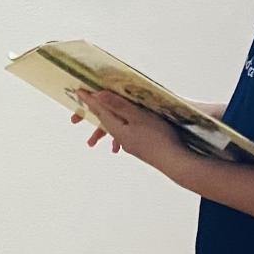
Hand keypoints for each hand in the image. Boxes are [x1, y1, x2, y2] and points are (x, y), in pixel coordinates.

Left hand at [73, 89, 189, 170]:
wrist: (174, 161)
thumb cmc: (158, 136)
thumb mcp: (138, 116)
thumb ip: (118, 105)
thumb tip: (98, 96)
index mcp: (118, 128)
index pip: (100, 110)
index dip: (90, 100)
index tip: (78, 91)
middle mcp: (122, 137)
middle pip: (104, 120)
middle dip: (94, 110)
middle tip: (84, 101)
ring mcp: (131, 145)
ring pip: (115, 128)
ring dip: (108, 122)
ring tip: (101, 119)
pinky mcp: (142, 148)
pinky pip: (126, 135)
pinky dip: (122, 128)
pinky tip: (125, 133)